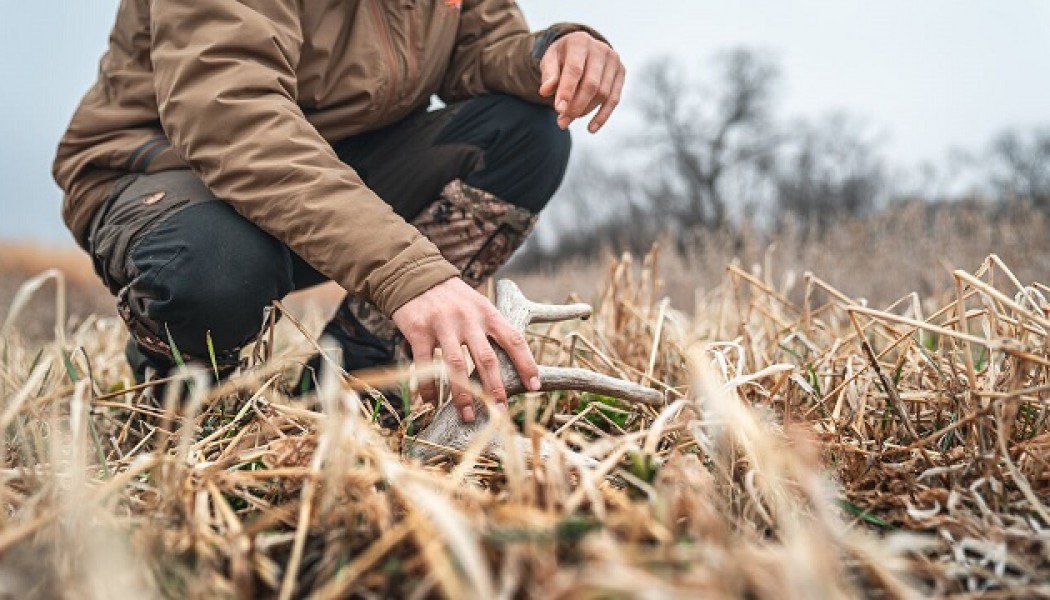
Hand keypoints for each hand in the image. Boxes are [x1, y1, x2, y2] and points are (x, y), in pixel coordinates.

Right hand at [391, 277, 540, 422]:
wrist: (415, 275)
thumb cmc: (453, 297)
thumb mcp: (479, 304)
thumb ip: (493, 329)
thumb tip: (513, 362)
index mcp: (487, 313)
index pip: (514, 339)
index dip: (526, 363)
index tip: (534, 386)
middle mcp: (468, 319)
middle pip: (486, 359)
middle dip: (495, 389)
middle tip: (500, 413)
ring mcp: (443, 325)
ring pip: (456, 366)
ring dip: (463, 395)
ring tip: (468, 416)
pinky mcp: (419, 331)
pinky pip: (424, 365)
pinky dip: (429, 387)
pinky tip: (431, 403)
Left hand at [539, 31, 624, 133]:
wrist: (580, 49)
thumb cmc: (562, 57)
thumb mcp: (550, 60)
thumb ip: (548, 75)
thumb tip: (545, 91)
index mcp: (580, 42)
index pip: (575, 70)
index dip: (567, 91)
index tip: (558, 109)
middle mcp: (601, 49)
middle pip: (591, 84)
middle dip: (576, 106)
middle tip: (561, 122)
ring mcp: (614, 60)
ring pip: (603, 94)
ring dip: (585, 111)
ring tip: (568, 120)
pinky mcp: (621, 72)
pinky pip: (614, 99)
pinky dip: (603, 116)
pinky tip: (591, 128)